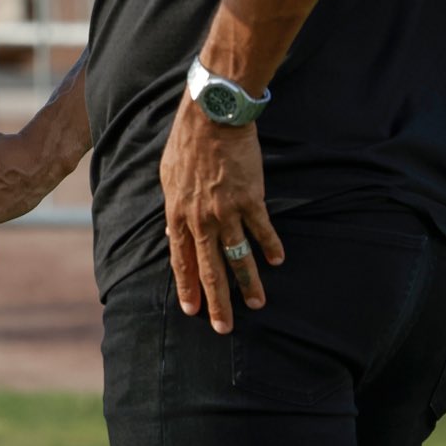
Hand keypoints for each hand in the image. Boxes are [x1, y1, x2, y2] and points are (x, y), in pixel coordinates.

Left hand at [160, 91, 283, 334]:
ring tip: (257, 304)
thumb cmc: (186, 143)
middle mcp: (200, 219)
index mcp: (178, 213)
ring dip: (248, 283)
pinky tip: (277, 260)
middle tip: (223, 327)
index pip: (181, 259)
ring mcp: (226, 211)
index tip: (192, 310)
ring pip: (238, 256)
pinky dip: (270, 246)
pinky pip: (262, 230)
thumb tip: (174, 229)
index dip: (188, 286)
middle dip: (216, 301)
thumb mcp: (168, 176)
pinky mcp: (250, 199)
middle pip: (209, 268)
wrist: (212, 118)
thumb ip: (173, 207)